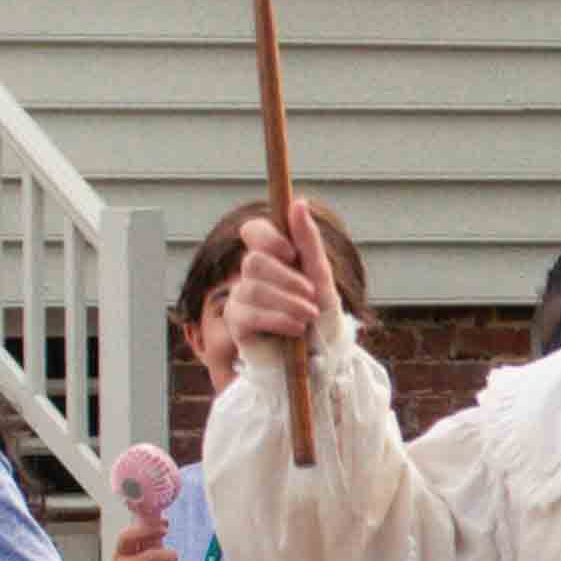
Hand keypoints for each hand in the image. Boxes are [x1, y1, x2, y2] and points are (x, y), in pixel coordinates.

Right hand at [211, 199, 339, 380]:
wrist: (322, 358)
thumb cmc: (321, 315)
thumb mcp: (321, 275)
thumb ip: (308, 240)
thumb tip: (297, 202)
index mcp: (272, 257)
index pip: (253, 231)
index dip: (268, 238)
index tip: (292, 254)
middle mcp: (252, 275)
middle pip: (253, 261)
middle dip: (287, 278)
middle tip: (311, 295)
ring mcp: (242, 299)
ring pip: (252, 288)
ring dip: (288, 302)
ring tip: (309, 316)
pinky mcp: (238, 324)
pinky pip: (248, 314)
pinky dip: (278, 319)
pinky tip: (296, 329)